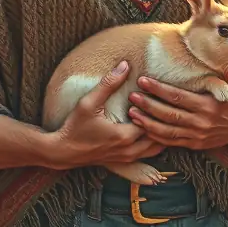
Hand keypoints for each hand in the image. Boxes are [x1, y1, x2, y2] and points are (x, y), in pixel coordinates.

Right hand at [47, 61, 164, 169]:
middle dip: (162, 122)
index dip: (156, 107)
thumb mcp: (88, 103)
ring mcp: (127, 158)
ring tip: (162, 118)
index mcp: (124, 136)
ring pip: (155, 149)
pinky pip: (147, 155)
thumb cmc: (74, 127)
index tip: (156, 95)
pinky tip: (153, 132)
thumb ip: (108, 84)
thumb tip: (125, 65)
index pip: (152, 121)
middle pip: (159, 137)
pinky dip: (153, 144)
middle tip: (165, 106)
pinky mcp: (124, 161)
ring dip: (160, 135)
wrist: (62, 152)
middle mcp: (129, 150)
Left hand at [128, 76, 227, 150]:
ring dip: (147, 122)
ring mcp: (197, 135)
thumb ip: (227, 74)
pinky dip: (155, 136)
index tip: (144, 80)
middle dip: (148, 105)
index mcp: (209, 105)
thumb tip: (222, 58)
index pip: (178, 97)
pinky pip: (171, 142)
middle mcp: (201, 122)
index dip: (159, 89)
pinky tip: (143, 128)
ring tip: (131, 113)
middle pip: (168, 114)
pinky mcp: (194, 144)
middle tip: (132, 95)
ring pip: (166, 131)